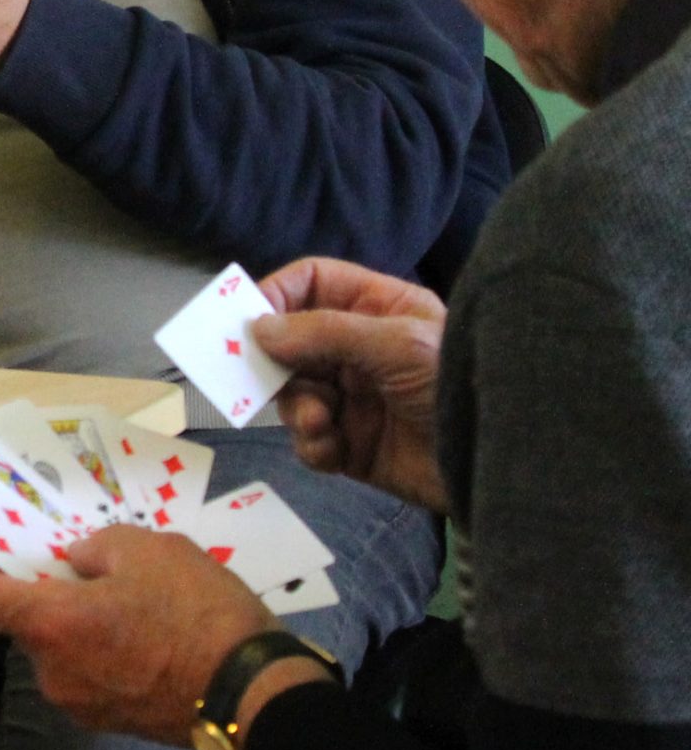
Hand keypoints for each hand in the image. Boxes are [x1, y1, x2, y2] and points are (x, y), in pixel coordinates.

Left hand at [0, 528, 277, 746]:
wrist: (256, 694)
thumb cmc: (197, 612)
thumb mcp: (150, 549)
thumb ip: (97, 547)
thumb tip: (75, 561)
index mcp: (51, 626)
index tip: (22, 556)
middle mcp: (54, 674)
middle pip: (29, 627)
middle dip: (54, 598)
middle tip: (98, 575)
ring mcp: (83, 708)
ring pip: (66, 654)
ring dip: (86, 629)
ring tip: (139, 608)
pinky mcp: (117, 727)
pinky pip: (96, 680)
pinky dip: (110, 658)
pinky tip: (155, 641)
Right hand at [252, 256, 447, 512]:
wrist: (504, 466)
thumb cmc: (458, 385)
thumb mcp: (397, 345)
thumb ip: (324, 332)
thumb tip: (258, 329)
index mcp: (379, 309)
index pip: (313, 283)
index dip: (277, 294)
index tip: (246, 320)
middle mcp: (361, 349)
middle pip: (291, 341)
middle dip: (277, 362)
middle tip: (255, 378)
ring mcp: (356, 398)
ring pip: (295, 393)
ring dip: (298, 408)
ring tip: (320, 422)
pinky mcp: (353, 445)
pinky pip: (310, 439)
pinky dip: (312, 444)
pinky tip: (332, 448)